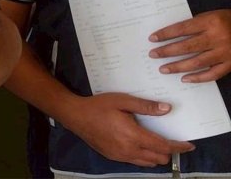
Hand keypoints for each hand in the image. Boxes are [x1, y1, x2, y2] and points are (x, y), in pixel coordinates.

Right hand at [66, 93, 193, 166]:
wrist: (75, 116)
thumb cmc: (98, 106)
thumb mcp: (122, 101)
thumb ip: (145, 106)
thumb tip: (167, 109)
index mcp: (133, 136)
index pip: (163, 147)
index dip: (179, 147)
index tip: (189, 145)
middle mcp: (129, 150)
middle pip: (159, 158)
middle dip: (169, 151)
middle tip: (171, 140)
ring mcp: (121, 156)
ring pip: (148, 163)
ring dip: (156, 155)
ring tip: (156, 142)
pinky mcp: (114, 157)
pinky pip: (136, 161)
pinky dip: (143, 156)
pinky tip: (138, 143)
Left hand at [149, 9, 230, 81]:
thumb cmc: (229, 20)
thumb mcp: (212, 16)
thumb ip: (196, 25)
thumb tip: (173, 35)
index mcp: (210, 22)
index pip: (182, 29)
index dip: (166, 34)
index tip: (152, 38)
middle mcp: (217, 38)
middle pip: (187, 46)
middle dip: (167, 51)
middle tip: (153, 55)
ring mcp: (225, 53)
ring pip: (197, 62)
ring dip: (178, 66)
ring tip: (163, 69)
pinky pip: (213, 74)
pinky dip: (198, 77)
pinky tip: (184, 79)